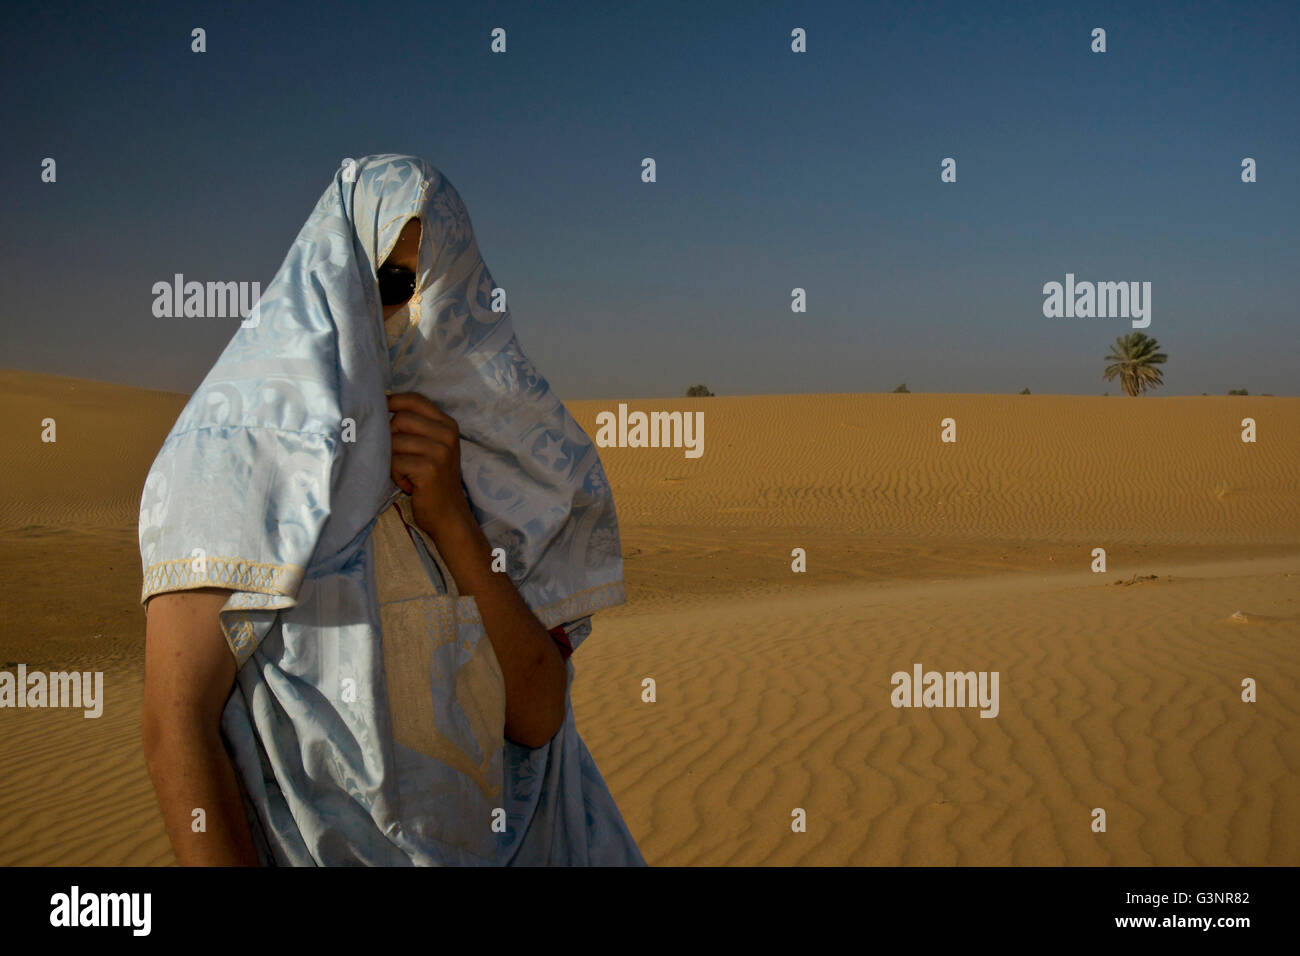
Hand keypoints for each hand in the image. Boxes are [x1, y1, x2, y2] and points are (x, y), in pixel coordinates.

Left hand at [387, 393, 474, 537]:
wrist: (448, 514)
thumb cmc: (433, 480)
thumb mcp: (431, 447)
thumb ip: (415, 427)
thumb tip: (379, 407)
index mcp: (448, 425)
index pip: (415, 400)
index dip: (393, 402)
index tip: (379, 411)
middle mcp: (447, 434)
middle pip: (400, 419)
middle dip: (390, 437)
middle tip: (398, 456)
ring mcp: (440, 451)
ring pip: (394, 442)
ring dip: (392, 459)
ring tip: (404, 473)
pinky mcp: (429, 468)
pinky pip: (395, 462)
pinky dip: (395, 475)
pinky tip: (408, 484)